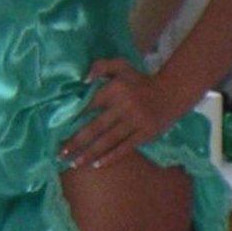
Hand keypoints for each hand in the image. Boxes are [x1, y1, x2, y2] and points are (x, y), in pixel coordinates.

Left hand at [60, 58, 184, 169]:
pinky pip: (125, 148)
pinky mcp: (145, 134)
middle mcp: (124, 106)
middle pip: (95, 127)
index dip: (74, 118)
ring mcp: (135, 122)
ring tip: (74, 163)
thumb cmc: (141, 81)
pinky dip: (110, 157)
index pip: (90, 105)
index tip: (59, 130)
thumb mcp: (122, 66)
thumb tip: (83, 79)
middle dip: (76, 142)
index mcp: (115, 89)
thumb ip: (101, 66)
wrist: (172, 92)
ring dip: (90, 153)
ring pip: (108, 141)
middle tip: (61, 153)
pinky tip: (97, 164)